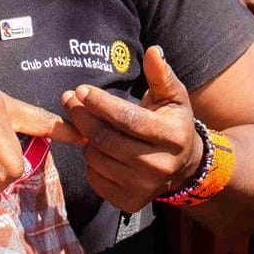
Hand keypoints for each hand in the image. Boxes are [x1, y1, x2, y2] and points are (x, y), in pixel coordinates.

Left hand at [63, 46, 203, 212]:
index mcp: (171, 137)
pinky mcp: (130, 202)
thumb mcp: (173, 97)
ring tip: (87, 125)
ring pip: (96, 158)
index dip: (100, 103)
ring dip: (86, 139)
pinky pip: (95, 178)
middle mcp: (159, 165)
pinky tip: (98, 149)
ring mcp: (144, 187)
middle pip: (106, 139)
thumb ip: (161, 75)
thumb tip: (154, 51)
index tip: (81, 90)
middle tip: (69, 100)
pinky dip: (90, 162)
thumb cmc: (173, 124)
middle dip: (82, 117)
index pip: (127, 119)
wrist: (184, 167)